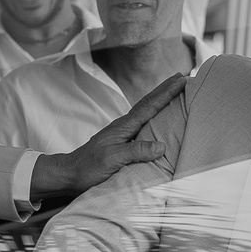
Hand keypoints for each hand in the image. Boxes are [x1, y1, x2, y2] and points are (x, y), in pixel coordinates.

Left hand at [29, 73, 186, 199]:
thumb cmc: (88, 168)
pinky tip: (157, 118)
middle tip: (181, 77)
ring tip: (173, 92)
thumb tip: (161, 145)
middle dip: (165, 90)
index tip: (181, 80)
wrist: (69, 174)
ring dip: (160, 100)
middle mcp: (123, 127)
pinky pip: (142, 124)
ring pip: (145, 112)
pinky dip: (153, 116)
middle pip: (148, 104)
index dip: (166, 93)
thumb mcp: (112, 160)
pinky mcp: (121, 142)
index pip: (149, 106)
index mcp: (123, 127)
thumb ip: (135, 151)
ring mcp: (122, 134)